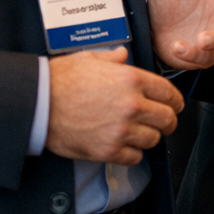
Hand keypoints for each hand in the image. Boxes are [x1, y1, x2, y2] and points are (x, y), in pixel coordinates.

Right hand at [45, 46, 182, 164]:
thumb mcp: (90, 58)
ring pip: (153, 140)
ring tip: (139, 134)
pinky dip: (132, 154)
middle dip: (167, 121)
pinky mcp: (107, 150)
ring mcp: (121, 130)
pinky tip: (124, 146)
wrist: (38, 103)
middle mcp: (132, 105)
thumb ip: (113, 58)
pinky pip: (134, 157)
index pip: (169, 93)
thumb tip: (121, 56)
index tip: (175, 105)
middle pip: (167, 119)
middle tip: (162, 123)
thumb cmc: (59, 80)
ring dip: (148, 137)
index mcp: (132, 79)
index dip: (175, 101)